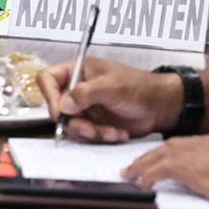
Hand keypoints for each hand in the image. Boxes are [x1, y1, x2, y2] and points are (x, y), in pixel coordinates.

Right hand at [35, 56, 182, 142]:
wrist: (160, 107)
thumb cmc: (139, 87)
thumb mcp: (111, 87)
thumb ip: (85, 93)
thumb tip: (63, 104)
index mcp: (77, 71)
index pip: (48, 79)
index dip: (49, 95)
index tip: (60, 110)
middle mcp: (77, 89)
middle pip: (58, 108)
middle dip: (75, 122)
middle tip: (90, 129)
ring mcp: (84, 108)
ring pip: (72, 125)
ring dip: (91, 133)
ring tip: (110, 132)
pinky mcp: (93, 123)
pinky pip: (86, 135)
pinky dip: (101, 137)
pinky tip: (117, 134)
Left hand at [120, 129, 208, 208]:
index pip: (190, 142)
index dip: (174, 151)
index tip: (164, 157)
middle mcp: (206, 140)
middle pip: (171, 145)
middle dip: (153, 155)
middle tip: (138, 163)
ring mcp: (196, 152)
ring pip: (160, 154)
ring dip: (143, 164)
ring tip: (130, 173)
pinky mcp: (188, 167)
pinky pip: (159, 169)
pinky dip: (148, 175)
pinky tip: (142, 184)